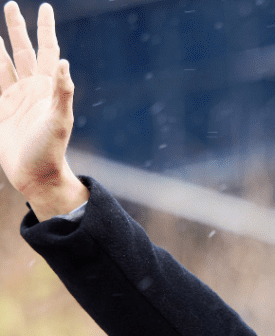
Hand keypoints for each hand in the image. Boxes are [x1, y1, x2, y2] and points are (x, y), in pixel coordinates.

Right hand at [0, 2, 87, 218]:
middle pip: (22, 51)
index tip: (45, 7)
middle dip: (17, 28)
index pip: (47, 51)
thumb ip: (62, 93)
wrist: (36, 177)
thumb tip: (64, 63)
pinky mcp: (1, 110)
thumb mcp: (59, 121)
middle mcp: (31, 90)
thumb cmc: (51, 151)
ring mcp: (15, 99)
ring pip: (3, 63)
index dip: (46, 30)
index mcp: (47, 89)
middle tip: (10, 4)